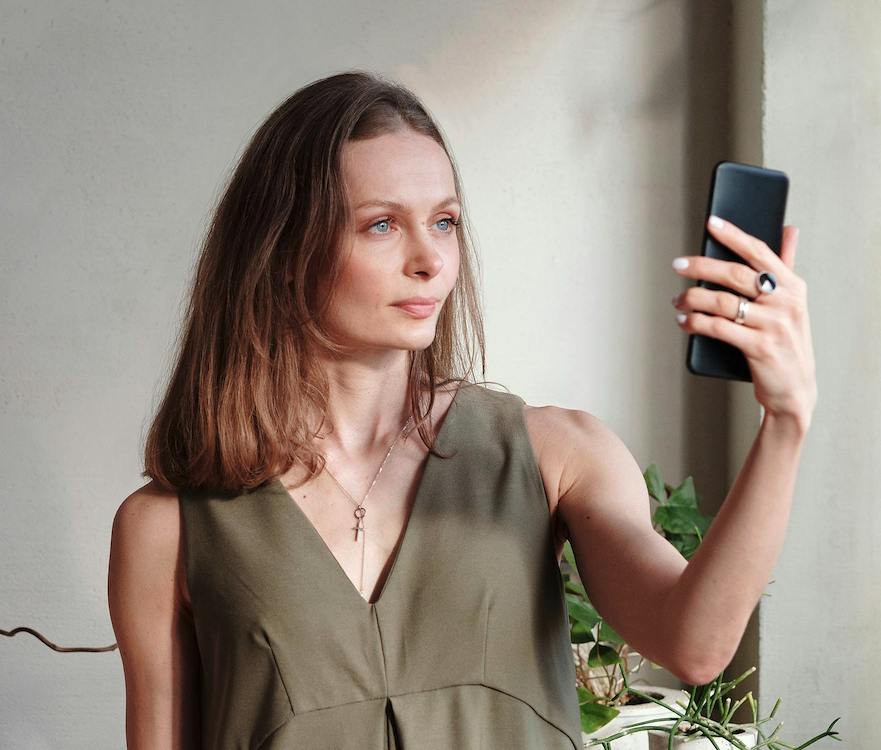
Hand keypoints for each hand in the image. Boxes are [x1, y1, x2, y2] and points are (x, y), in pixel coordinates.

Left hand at [671, 216, 816, 428]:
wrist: (795, 390)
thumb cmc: (787, 342)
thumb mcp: (793, 303)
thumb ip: (786, 267)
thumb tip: (789, 229)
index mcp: (793, 286)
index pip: (760, 252)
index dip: (734, 235)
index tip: (711, 222)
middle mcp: (786, 303)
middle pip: (735, 274)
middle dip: (702, 266)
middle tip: (678, 265)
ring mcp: (773, 325)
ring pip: (722, 301)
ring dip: (693, 298)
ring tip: (677, 299)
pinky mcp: (759, 347)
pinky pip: (718, 328)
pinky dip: (695, 322)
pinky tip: (683, 319)